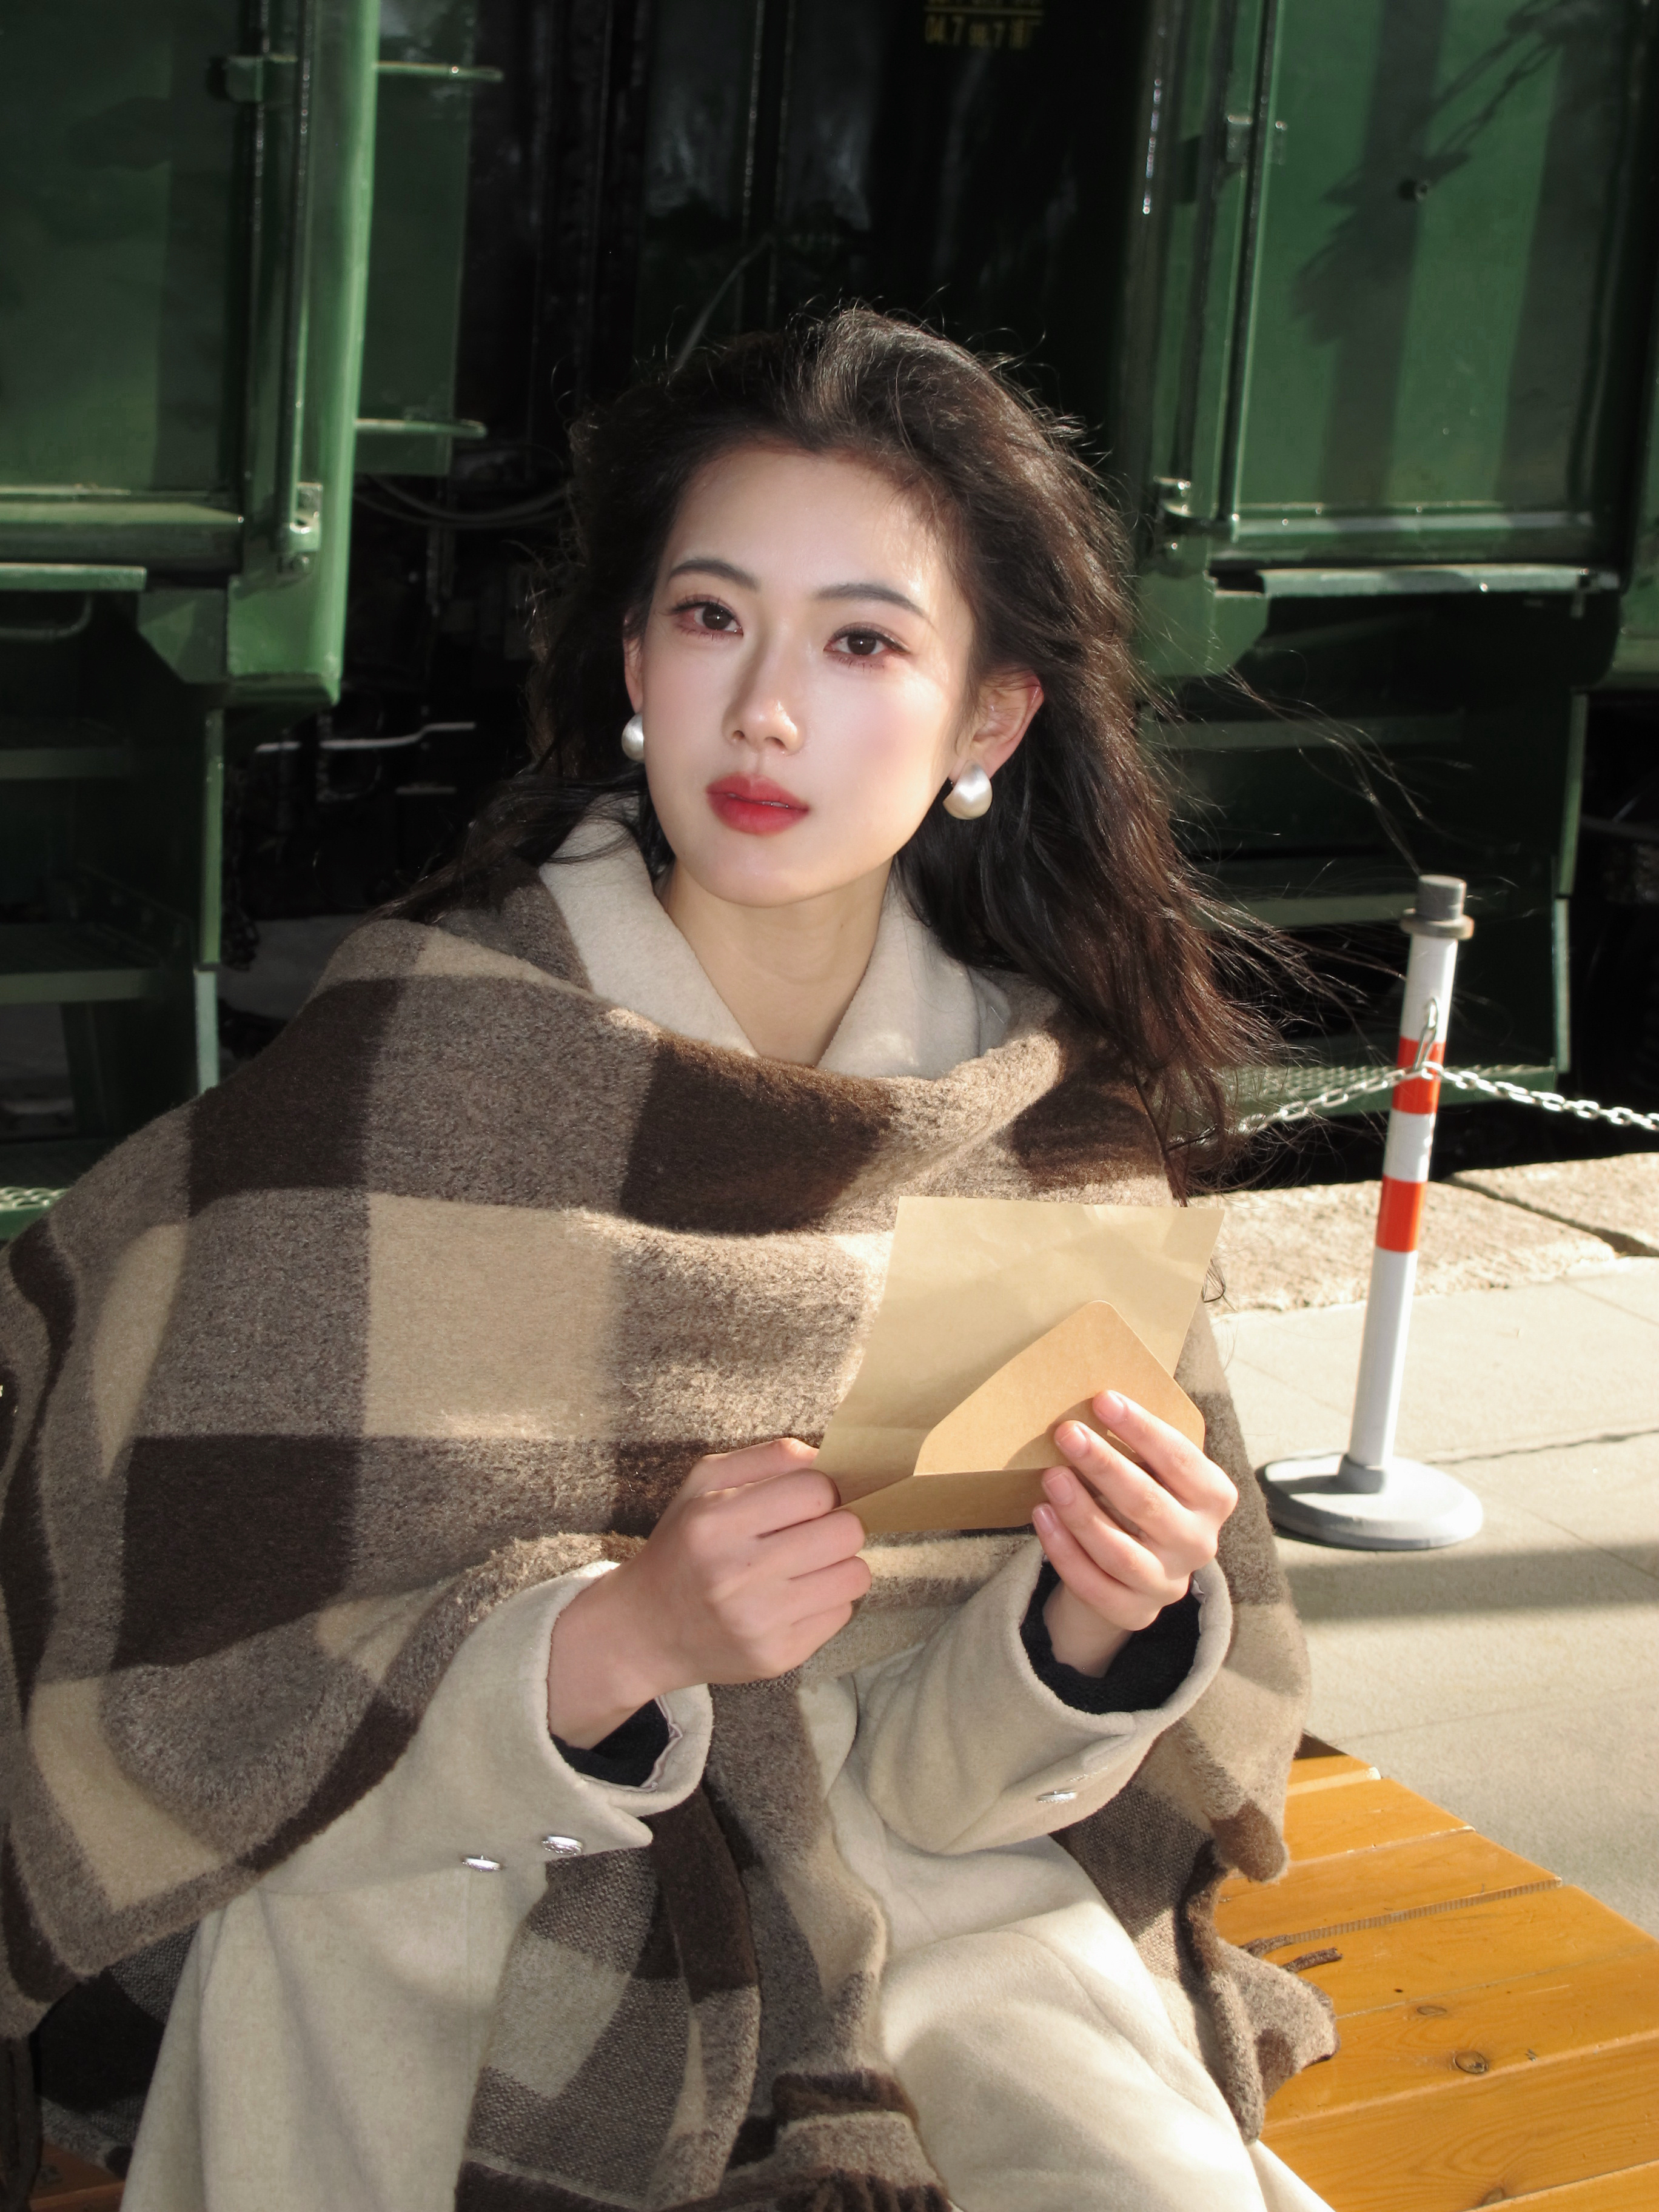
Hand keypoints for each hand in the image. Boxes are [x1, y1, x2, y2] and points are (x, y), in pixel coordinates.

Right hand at [546, 1438, 871, 1745]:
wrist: (645, 1630)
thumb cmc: (683, 1546)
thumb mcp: (704, 1484)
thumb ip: (768, 1458)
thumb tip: (830, 1457)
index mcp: (714, 1522)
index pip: (816, 1490)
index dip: (822, 1489)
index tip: (808, 1500)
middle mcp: (736, 1574)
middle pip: (845, 1532)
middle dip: (838, 1524)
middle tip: (814, 1531)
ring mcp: (759, 1622)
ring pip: (855, 1575)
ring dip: (839, 1564)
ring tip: (806, 1564)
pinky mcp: (777, 1657)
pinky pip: (842, 1614)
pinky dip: (827, 1601)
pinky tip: (794, 1598)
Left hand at [1031, 1390, 1236, 1677]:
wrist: (1134, 1570)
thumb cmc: (1143, 1499)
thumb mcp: (1155, 1470)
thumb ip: (1139, 1442)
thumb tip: (1096, 1398)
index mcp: (1213, 1498)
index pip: (1181, 1460)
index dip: (1143, 1430)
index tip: (1103, 1400)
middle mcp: (1199, 1544)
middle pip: (1148, 1504)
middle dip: (1104, 1465)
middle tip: (1067, 1433)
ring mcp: (1168, 1583)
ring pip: (1120, 1551)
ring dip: (1081, 1512)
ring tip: (1050, 1476)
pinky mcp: (1135, 1612)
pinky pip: (1095, 1585)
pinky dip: (1065, 1552)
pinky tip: (1042, 1516)